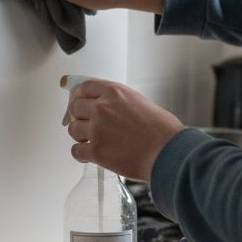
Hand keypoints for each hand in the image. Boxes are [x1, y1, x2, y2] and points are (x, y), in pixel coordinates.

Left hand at [63, 76, 183, 180]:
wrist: (168, 152)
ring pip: (73, 130)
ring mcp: (97, 129)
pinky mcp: (96, 151)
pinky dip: (81, 154)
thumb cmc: (163, 131)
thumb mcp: (141, 102)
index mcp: (114, 92)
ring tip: (92, 141)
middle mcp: (102, 108)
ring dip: (80, 136)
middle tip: (86, 123)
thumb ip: (120, 102)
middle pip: (75, 107)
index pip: (84, 86)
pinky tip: (89, 155)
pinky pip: (76, 151)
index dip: (78, 94)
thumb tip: (110, 108)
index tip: (76, 99)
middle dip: (79, 116)